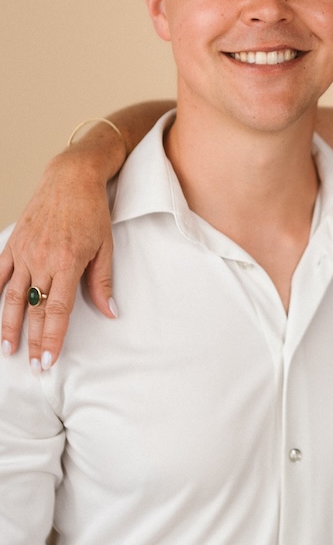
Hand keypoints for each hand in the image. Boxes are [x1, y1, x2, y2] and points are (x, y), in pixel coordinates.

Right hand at [0, 150, 115, 370]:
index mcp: (67, 263)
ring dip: (8, 326)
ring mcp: (24, 252)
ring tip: (7, 350)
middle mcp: (42, 260)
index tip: (48, 360)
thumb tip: (110, 312)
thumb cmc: (92, 211)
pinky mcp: (13, 243)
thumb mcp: (105, 246)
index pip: (58, 311)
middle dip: (33, 341)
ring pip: (11, 297)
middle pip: (34, 309)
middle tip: (33, 366)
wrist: (71, 178)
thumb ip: (102, 282)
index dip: (52, 338)